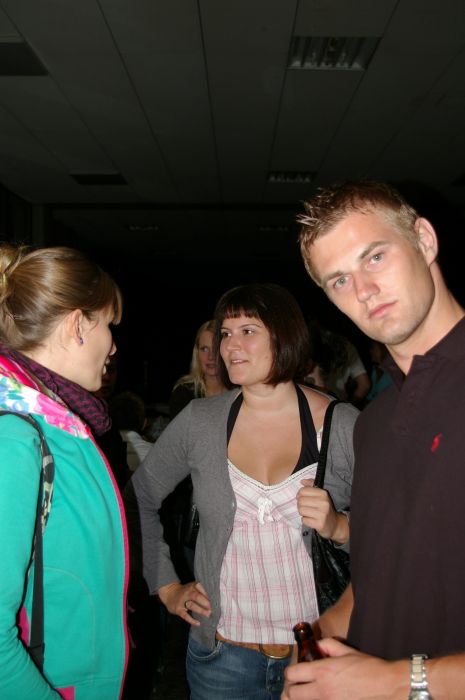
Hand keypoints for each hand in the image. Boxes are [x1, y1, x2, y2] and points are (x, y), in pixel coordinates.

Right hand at [157, 580, 211, 625]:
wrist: (169, 593)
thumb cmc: (184, 591)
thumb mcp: (191, 587)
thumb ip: (200, 591)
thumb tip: (213, 600)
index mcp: (191, 586)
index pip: (200, 588)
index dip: (207, 594)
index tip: (214, 599)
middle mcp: (187, 593)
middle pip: (196, 596)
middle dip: (205, 602)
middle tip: (212, 608)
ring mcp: (182, 601)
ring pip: (192, 605)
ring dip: (201, 610)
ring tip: (208, 614)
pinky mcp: (178, 610)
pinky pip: (185, 615)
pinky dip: (192, 620)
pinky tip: (198, 623)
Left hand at [282, 638, 407, 699]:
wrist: (387, 686)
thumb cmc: (368, 667)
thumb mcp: (345, 650)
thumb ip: (326, 645)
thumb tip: (316, 647)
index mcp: (322, 671)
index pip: (291, 674)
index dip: (291, 673)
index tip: (295, 673)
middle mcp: (322, 689)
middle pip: (292, 694)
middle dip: (292, 689)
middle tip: (298, 686)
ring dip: (302, 699)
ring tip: (306, 694)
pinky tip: (320, 698)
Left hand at [297, 479, 346, 542]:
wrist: (335, 524)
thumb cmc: (325, 507)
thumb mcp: (321, 495)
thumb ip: (311, 485)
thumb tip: (302, 481)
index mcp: (323, 493)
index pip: (303, 491)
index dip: (300, 495)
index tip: (303, 498)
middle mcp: (324, 502)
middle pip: (300, 501)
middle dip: (300, 505)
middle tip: (306, 507)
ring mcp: (322, 514)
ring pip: (301, 510)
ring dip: (302, 513)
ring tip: (308, 513)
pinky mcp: (319, 524)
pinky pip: (304, 520)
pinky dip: (305, 520)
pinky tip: (311, 520)